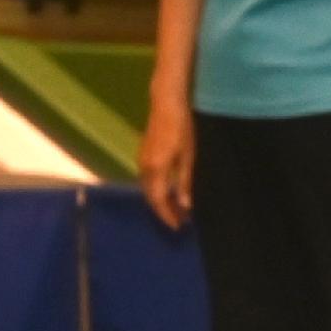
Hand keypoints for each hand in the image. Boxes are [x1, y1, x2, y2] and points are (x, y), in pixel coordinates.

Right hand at [139, 95, 194, 229]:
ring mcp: (142, 159)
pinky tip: (169, 191)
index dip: (167, 215)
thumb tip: (185, 205)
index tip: (177, 226)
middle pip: (151, 196)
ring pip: (148, 187)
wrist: (166, 104)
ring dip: (160, 200)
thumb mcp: (188, 156)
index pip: (158, 200)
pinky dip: (157, 189)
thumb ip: (185, 181)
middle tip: (179, 221)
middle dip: (163, 210)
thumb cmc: (182, 128)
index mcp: (156, 169)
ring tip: (177, 209)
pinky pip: (148, 178)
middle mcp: (144, 166)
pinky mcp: (143, 153)